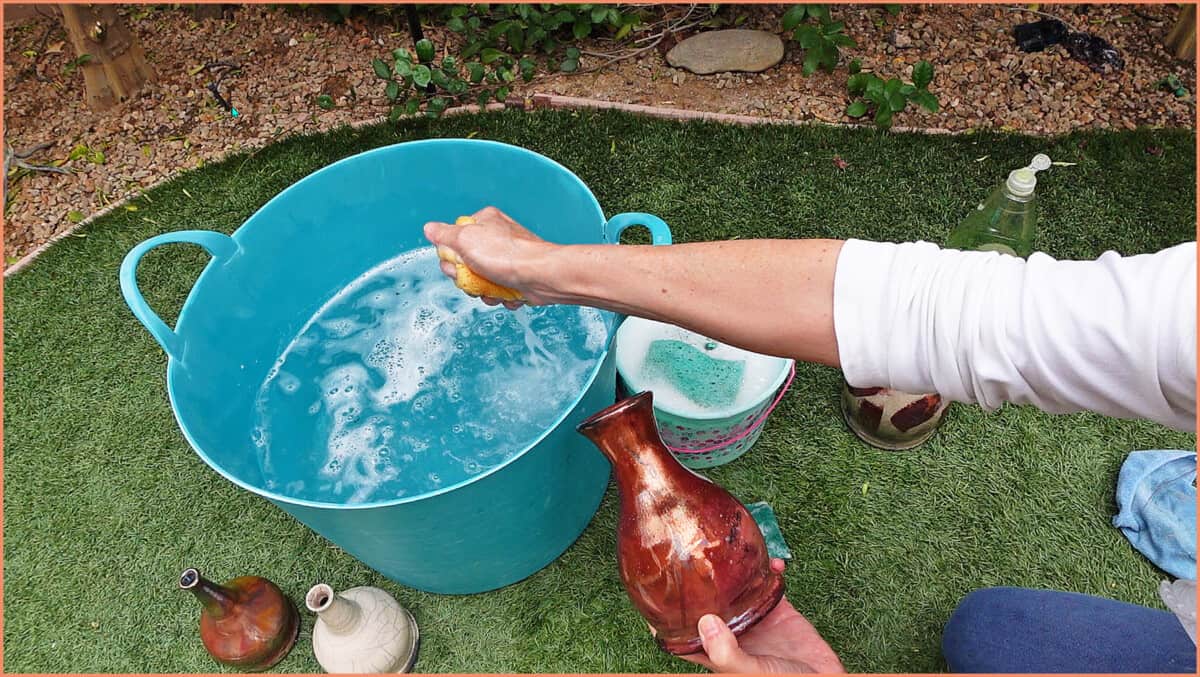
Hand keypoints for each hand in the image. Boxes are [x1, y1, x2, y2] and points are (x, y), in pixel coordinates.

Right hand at [423, 206, 555, 308]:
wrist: (541, 276)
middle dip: (467, 278)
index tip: (457, 265)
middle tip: (476, 278)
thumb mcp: (466, 239)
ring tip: (494, 288)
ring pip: (481, 280)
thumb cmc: (508, 254)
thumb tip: (429, 228)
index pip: (453, 240)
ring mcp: (506, 259)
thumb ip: (444, 234)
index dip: (451, 258)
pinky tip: (508, 293)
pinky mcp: (516, 277)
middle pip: (465, 263)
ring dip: (484, 290)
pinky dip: (501, 296)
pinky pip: (498, 290)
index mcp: (483, 222)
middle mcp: (496, 238)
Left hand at [676, 559, 844, 673]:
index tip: (649, 596)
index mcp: (717, 652)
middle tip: (688, 557)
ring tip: (727, 551)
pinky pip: (770, 585)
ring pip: (736, 591)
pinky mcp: (780, 612)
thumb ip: (727, 653)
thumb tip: (705, 622)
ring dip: (734, 573)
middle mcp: (733, 634)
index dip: (664, 620)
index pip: (681, 637)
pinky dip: (771, 571)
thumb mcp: (752, 674)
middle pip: (707, 606)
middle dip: (698, 586)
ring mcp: (756, 621)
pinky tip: (772, 562)